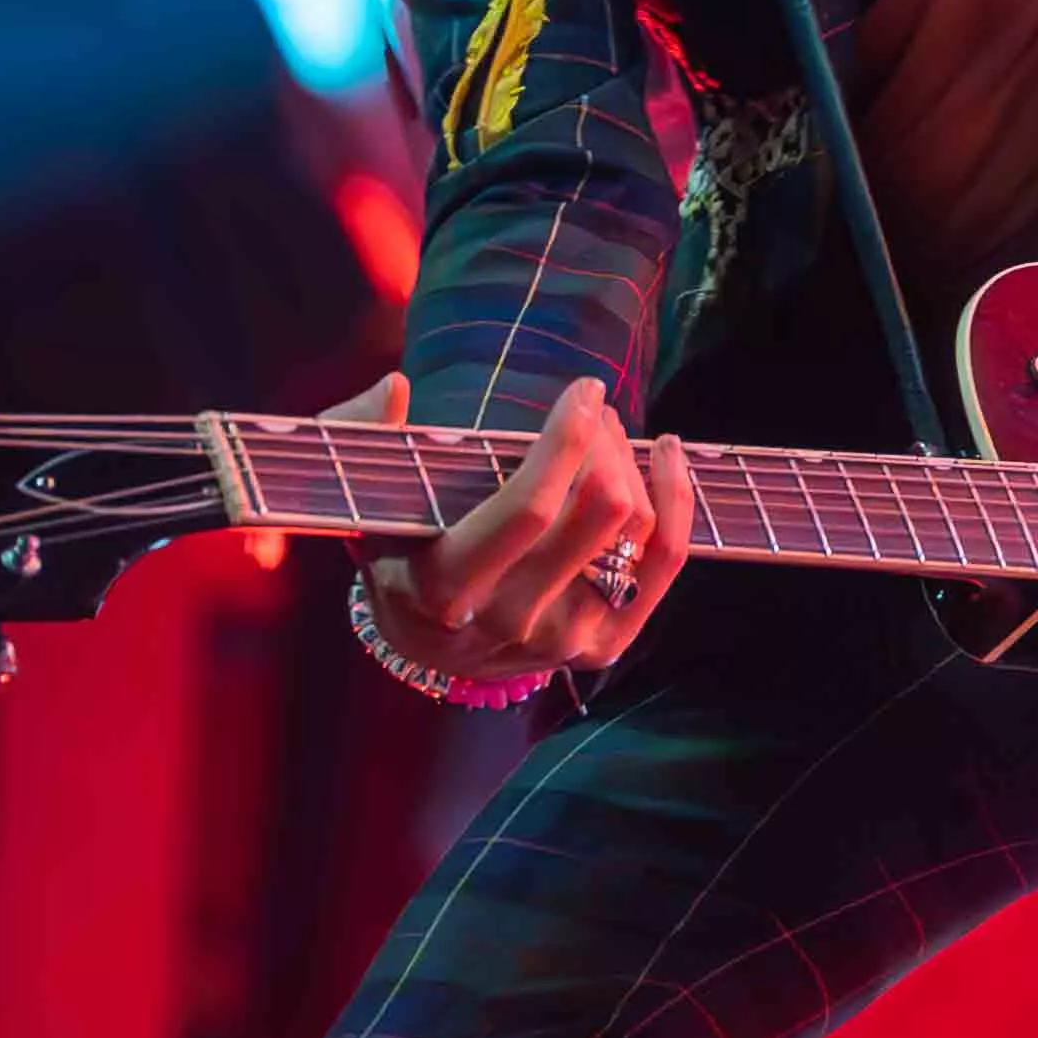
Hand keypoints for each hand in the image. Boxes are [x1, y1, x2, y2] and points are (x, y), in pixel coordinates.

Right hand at [325, 369, 693, 682]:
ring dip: (633, 463)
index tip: (582, 390)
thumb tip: (395, 388)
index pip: (528, 508)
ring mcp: (561, 641)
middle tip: (591, 411)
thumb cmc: (395, 548)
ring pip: (636, 531)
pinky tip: (668, 458)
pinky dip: (677, 503)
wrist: (423, 639)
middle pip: (599, 513)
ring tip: (612, 429)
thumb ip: (360, 438)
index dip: (567, 439)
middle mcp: (509, 621)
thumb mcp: (361, 496)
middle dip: (605, 442)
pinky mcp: (601, 648)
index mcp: (446, 587)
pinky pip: (663, 566)